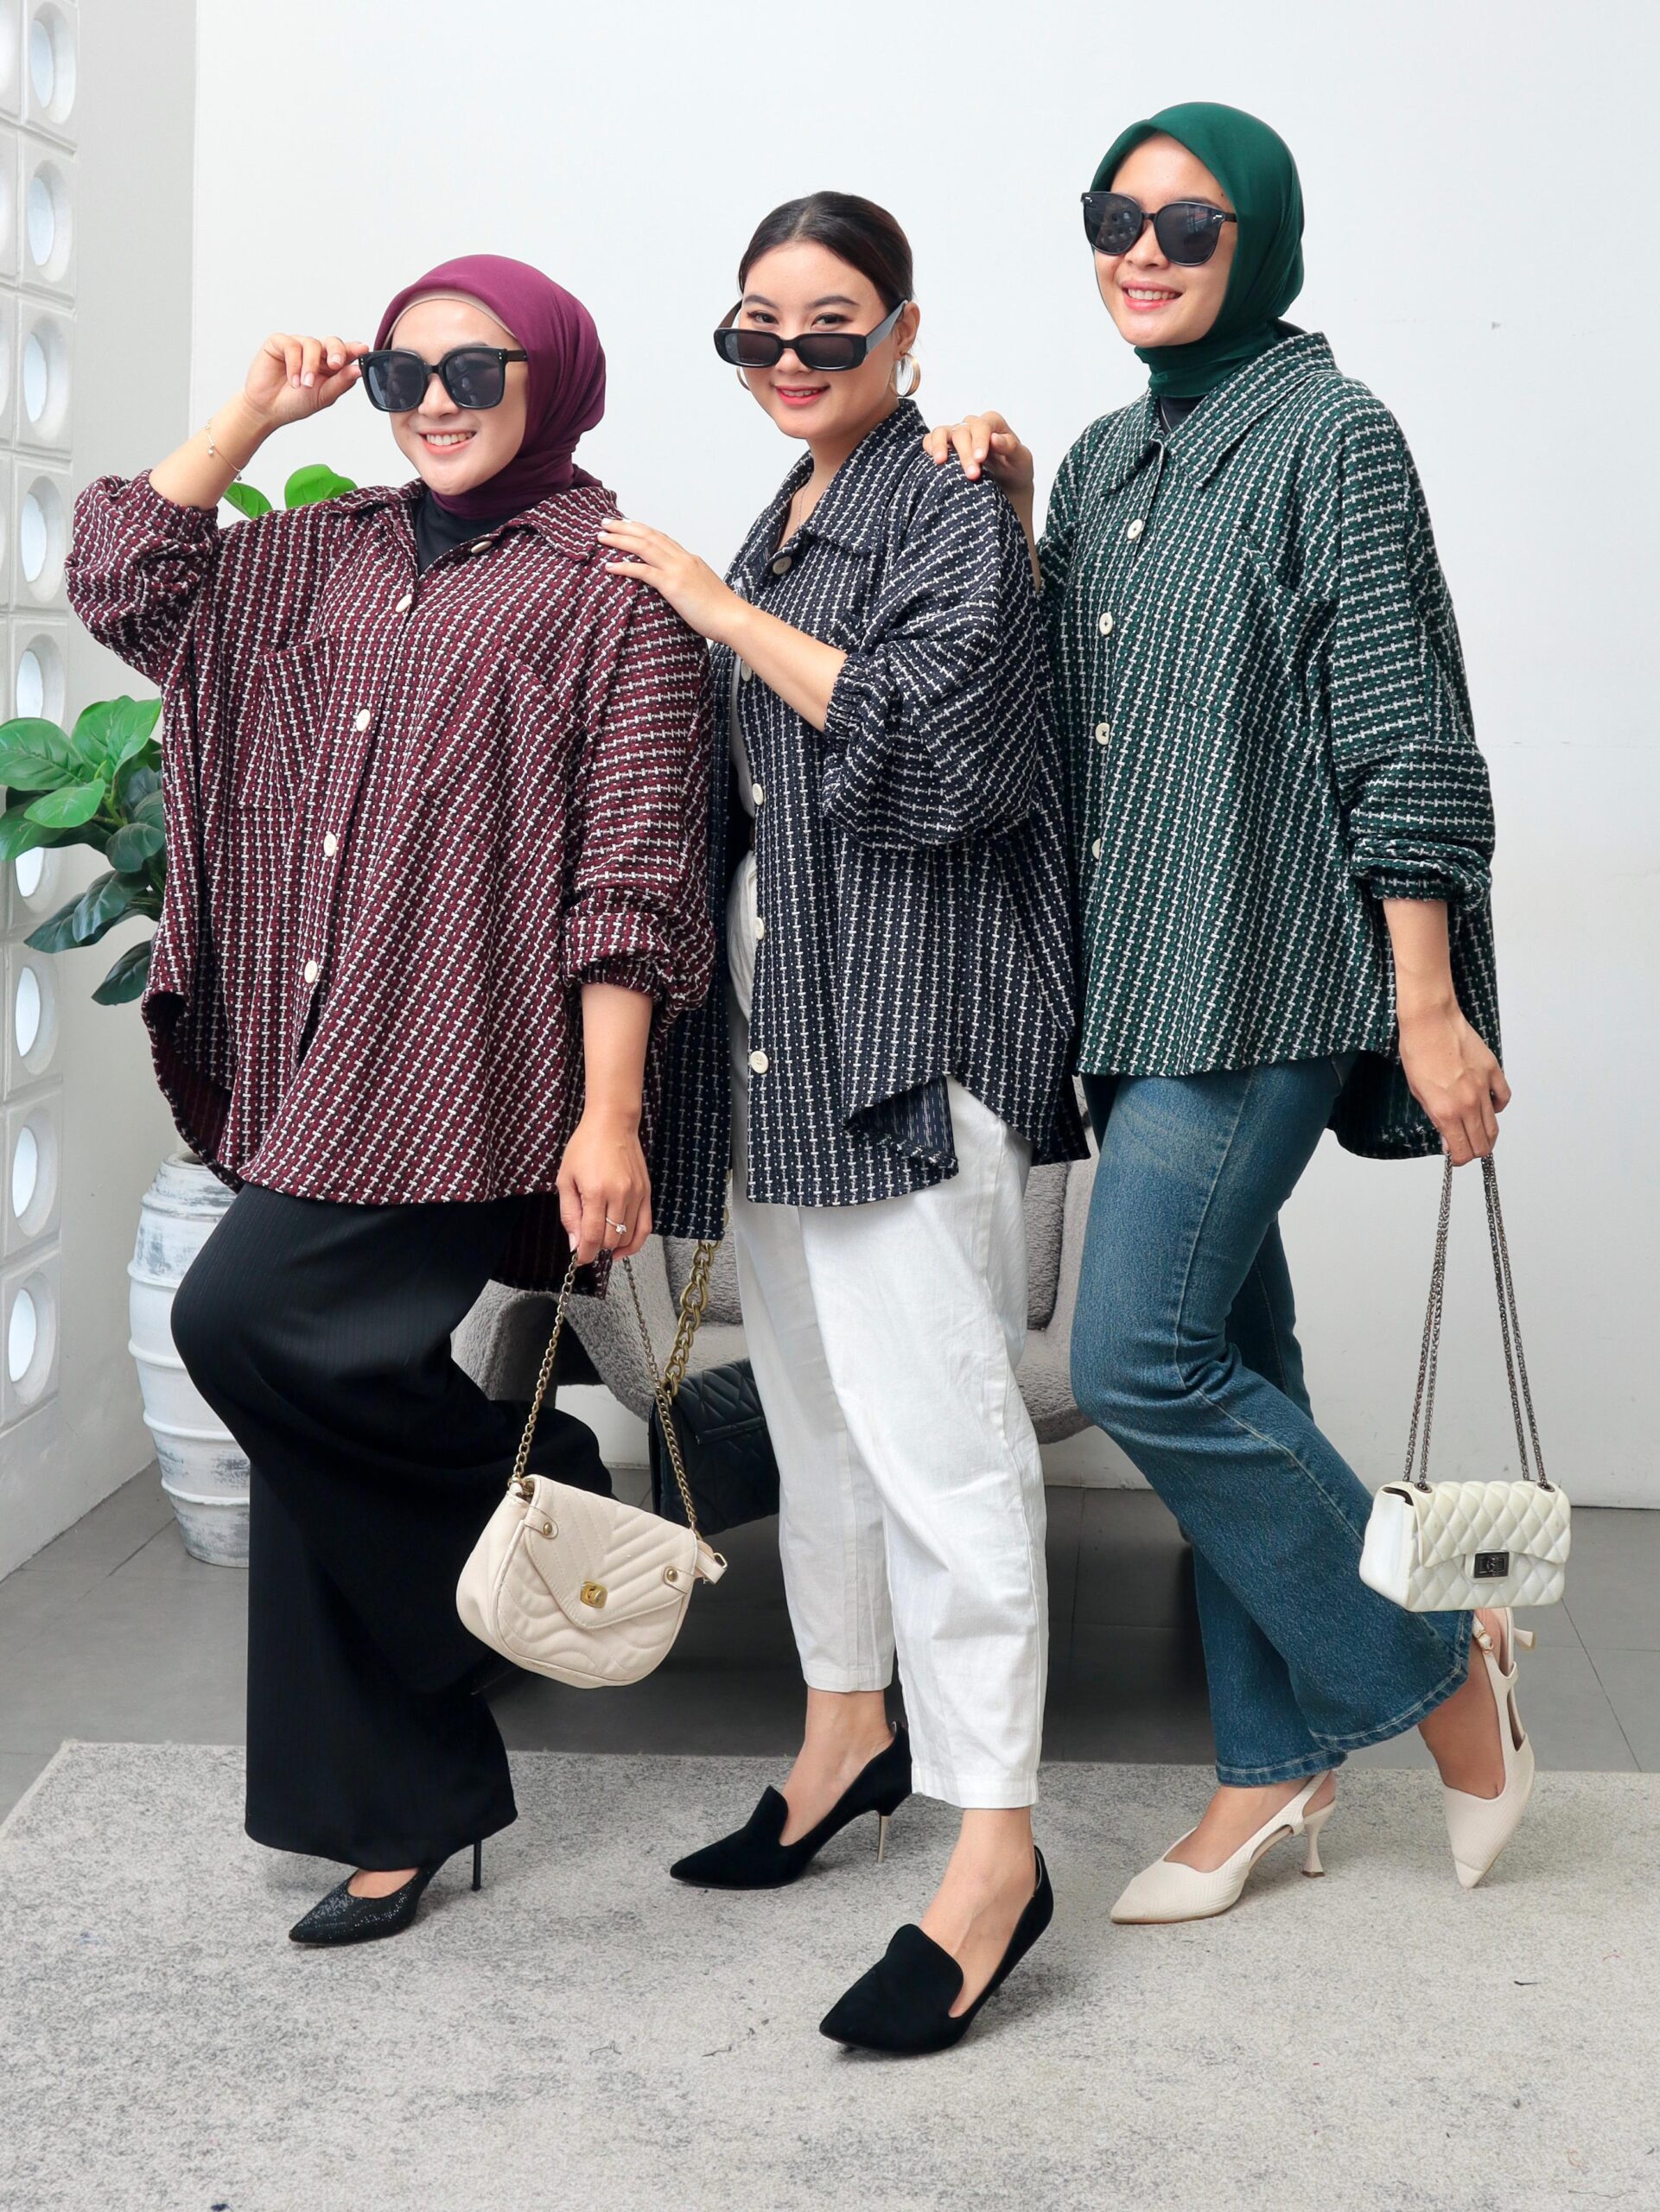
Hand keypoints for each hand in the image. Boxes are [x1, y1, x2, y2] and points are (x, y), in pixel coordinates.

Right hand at [242, 332, 368, 432]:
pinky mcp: (279, 343)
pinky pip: (291, 345)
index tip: (363, 349)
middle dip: (336, 351)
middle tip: (335, 365)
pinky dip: (294, 364)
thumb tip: (358, 370)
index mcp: (330, 365)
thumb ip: (341, 383)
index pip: (346, 353)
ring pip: (312, 344)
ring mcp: (298, 345)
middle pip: (332, 342)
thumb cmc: (295, 403)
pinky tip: (293, 381)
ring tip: (305, 384)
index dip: (355, 349)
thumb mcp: (323, 396)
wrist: (268, 409)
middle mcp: (316, 352)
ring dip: (310, 366)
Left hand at [556, 1106, 652, 1265]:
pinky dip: (635, 1242)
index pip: (592, 1236)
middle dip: (597, 1249)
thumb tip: (575, 1243)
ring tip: (602, 1243)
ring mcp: (636, 1194)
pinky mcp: (646, 1193)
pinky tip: (623, 1248)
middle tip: (587, 1245)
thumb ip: (569, 1213)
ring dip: (614, 1246)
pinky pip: (645, 1227)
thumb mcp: (565, 1178)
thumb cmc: (585, 1146)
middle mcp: (620, 1195)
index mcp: (596, 1191)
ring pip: (628, 1236)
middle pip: (611, 1239)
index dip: (584, 1253)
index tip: (578, 1259)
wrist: (612, 1124)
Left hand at [597, 519, 743, 642]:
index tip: (625, 524)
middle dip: (625, 527)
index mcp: (690, 559)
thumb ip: (689, 585)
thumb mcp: (703, 591)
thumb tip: (680, 591)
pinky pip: (642, 571)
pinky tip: (609, 566)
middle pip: (649, 535)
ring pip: (643, 547)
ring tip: (601, 537)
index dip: (641, 529)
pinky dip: (623, 566)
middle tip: (605, 523)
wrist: (734, 619)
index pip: (662, 538)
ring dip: (620, 540)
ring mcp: (678, 570)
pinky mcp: (672, 585)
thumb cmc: (722, 612)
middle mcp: (683, 559)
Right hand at [921, 410, 1034, 500]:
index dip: (980, 440)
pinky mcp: (944, 446)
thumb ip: (1011, 447)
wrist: (1006, 484)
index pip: (983, 425)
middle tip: (972, 476)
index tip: (980, 459)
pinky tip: (933, 460)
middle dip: (965, 454)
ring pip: (943, 432)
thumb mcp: (1021, 460)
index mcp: (993, 424)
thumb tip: (994, 438)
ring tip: (941, 462)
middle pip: (963, 432)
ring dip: (941, 447)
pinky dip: (929, 446)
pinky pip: (930, 440)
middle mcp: (973, 426)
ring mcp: (956, 435)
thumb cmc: (1014, 469)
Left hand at [1398, 1003, 1511, 1164]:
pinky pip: (1503, 1097)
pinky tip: (1489, 1106)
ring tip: (1477, 1133)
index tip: (1455, 1156)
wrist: (1430, 1021)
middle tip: (1466, 1146)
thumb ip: (1436, 1119)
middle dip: (1474, 1150)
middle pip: (1483, 1143)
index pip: (1463, 1151)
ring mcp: (1484, 1087)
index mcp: (1446, 1112)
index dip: (1459, 1159)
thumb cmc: (1417, 1052)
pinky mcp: (1493, 1071)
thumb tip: (1448, 1141)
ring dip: (1486, 1134)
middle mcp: (1468, 1104)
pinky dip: (1498, 1107)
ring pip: (1494, 1124)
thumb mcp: (1418, 1092)